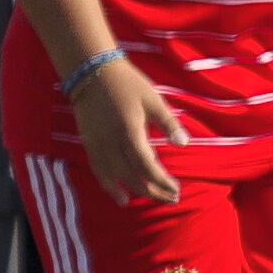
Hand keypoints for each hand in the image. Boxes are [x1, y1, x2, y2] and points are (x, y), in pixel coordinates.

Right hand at [70, 59, 188, 208]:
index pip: (147, 166)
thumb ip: (168, 123)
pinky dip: (110, 186)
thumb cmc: (128, 84)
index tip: (176, 190)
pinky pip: (99, 171)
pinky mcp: (89, 144)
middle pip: (132, 177)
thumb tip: (184, 144)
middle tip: (171, 198)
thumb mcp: (154, 100)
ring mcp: (97, 145)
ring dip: (135, 192)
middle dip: (153, 191)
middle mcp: (111, 143)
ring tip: (153, 199)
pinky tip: (121, 197)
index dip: (162, 181)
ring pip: (115, 178)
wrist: (92, 72)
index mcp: (130, 131)